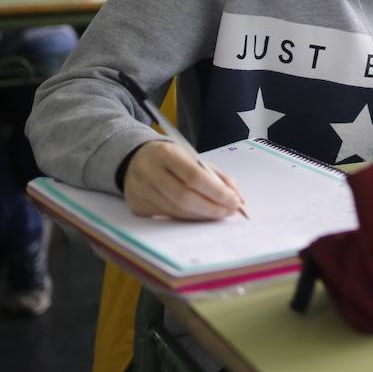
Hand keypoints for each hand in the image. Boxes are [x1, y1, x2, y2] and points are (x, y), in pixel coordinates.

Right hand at [123, 141, 246, 219]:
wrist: (134, 159)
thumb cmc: (171, 159)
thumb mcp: (192, 158)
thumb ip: (216, 176)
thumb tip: (238, 198)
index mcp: (165, 153)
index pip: (194, 176)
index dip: (216, 192)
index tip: (235, 201)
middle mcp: (149, 171)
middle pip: (184, 197)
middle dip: (211, 208)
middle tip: (229, 212)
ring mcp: (140, 190)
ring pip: (176, 210)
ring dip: (201, 216)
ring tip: (218, 214)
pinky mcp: (137, 205)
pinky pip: (167, 216)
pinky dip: (187, 218)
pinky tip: (199, 215)